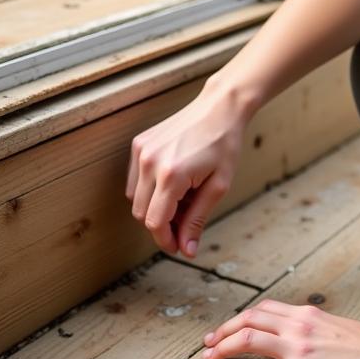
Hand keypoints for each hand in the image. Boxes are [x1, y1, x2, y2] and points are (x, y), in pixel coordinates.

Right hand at [126, 83, 249, 256]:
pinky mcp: (138, 144)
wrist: (219, 108)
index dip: (165, 240)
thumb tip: (187, 250)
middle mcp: (149, 162)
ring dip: (154, 208)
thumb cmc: (224, 145)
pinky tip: (172, 185)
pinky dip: (149, 191)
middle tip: (184, 226)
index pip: (155, 222)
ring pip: (135, 199)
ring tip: (183, 201)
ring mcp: (141, 151)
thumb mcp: (218, 186)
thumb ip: (197, 219)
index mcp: (171, 174)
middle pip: (142, 214)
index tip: (178, 247)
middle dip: (161, 226)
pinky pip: (135, 180)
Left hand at [201, 298, 359, 358]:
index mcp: (308, 314)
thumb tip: (308, 337)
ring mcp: (298, 349)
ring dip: (221, 350)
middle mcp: (298, 326)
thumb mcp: (341, 328)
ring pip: (246, 341)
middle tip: (209, 344)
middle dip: (223, 331)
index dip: (242, 318)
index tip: (229, 328)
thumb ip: (318, 329)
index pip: (265, 308)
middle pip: (248, 320)